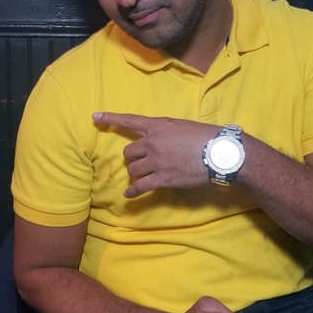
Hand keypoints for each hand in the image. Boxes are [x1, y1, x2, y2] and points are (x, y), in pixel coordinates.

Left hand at [93, 112, 217, 197]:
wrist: (217, 152)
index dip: (110, 118)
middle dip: (133, 158)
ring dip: (136, 173)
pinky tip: (129, 195)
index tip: (95, 117)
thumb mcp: (181, 126)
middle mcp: (153, 142)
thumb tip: (159, 140)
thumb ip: (165, 131)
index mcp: (157, 126)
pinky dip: (133, 192)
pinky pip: (140, 187)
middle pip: (128, 152)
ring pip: (133, 170)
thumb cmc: (204, 136)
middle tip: (141, 162)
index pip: (129, 120)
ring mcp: (156, 161)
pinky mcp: (162, 178)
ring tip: (142, 176)